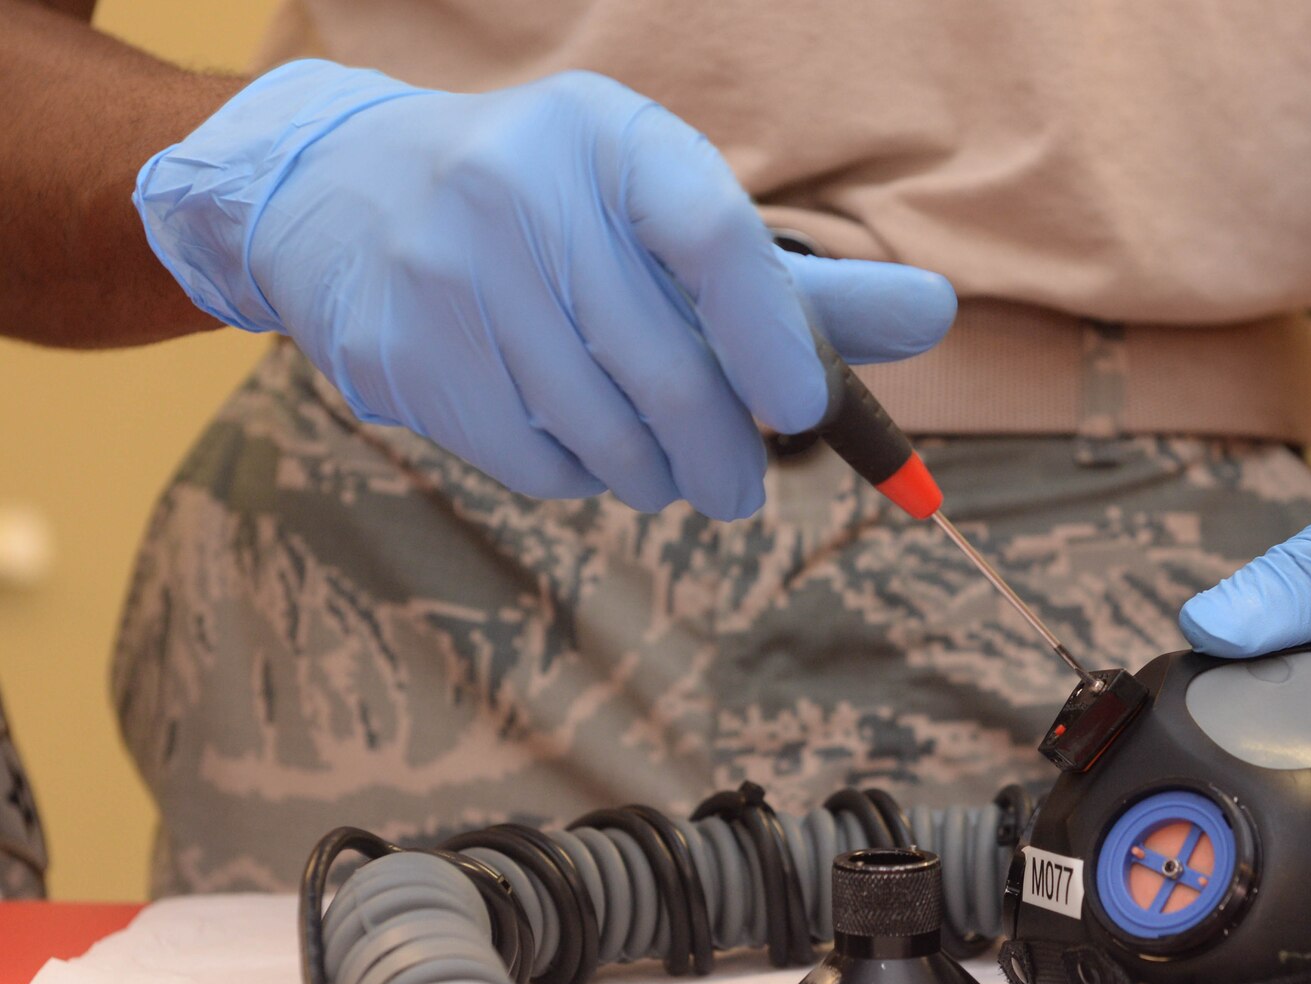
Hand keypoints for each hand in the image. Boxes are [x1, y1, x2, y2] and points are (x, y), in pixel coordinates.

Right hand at [133, 60, 954, 516]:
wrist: (346, 196)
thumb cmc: (558, 221)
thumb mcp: (661, 220)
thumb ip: (795, 285)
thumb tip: (937, 315)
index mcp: (607, 136)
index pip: (710, 234)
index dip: (773, 334)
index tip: (808, 412)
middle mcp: (519, 188)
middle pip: (664, 366)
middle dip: (724, 454)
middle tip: (744, 492)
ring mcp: (448, 271)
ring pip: (603, 432)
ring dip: (655, 475)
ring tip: (666, 471)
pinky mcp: (402, 351)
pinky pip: (534, 460)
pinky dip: (578, 476)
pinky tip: (576, 445)